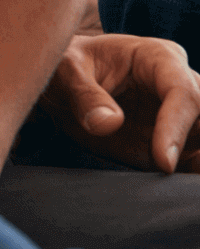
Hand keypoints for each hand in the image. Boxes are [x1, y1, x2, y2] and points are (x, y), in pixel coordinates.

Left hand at [40, 33, 199, 172]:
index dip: (177, 127)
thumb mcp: (65, 71)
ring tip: (180, 184)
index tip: (163, 161)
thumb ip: (84, 95)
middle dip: (198, 140)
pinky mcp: (177, 144)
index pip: (183, 93)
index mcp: (157, 57)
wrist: (63, 84)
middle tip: (172, 167)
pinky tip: (181, 191)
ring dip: (195, 161)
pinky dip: (192, 175)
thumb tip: (109, 123)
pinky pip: (194, 162)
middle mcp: (178, 84)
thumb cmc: (68, 66)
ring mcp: (181, 117)